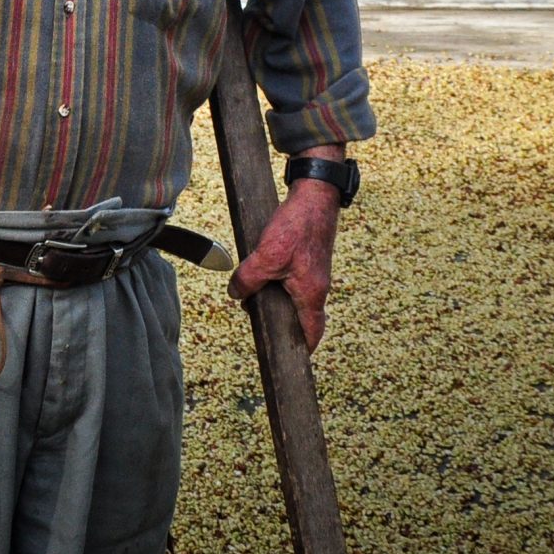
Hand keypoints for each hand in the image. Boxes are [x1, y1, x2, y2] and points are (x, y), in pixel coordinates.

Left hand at [227, 169, 341, 353]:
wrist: (315, 195)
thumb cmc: (298, 226)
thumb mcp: (266, 256)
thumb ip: (248, 280)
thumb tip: (236, 294)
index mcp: (311, 294)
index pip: (313, 332)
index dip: (303, 348)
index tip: (291, 358)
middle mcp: (318, 285)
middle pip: (303, 316)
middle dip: (284, 322)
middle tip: (264, 324)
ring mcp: (315, 270)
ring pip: (297, 295)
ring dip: (280, 298)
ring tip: (258, 295)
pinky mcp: (310, 256)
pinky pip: (295, 278)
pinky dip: (281, 280)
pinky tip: (265, 270)